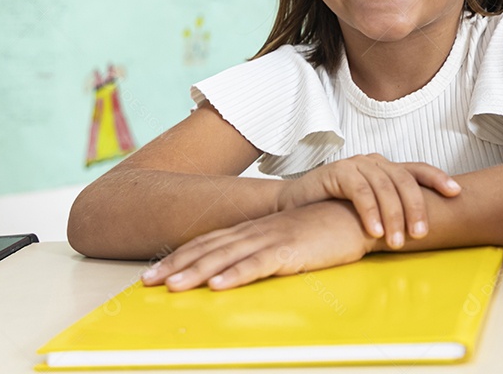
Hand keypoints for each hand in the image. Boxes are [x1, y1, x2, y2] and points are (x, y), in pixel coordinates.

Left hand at [141, 201, 372, 290]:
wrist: (355, 216)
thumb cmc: (323, 230)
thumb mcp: (286, 240)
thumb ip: (263, 251)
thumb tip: (238, 269)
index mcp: (253, 229)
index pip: (208, 242)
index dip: (179, 256)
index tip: (154, 271)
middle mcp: (256, 231)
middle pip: (207, 248)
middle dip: (175, 265)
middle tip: (147, 281)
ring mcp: (271, 239)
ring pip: (226, 257)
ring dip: (196, 271)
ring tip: (172, 287)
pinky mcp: (290, 250)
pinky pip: (258, 264)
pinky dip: (236, 275)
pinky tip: (219, 285)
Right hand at [275, 154, 460, 248]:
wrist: (293, 208)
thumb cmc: (334, 211)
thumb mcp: (369, 211)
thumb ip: (391, 212)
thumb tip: (425, 232)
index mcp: (385, 169)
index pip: (417, 169)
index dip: (438, 178)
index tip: (456, 193)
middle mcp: (373, 162)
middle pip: (403, 180)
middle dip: (415, 207)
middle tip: (421, 234)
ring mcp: (355, 165)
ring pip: (384, 186)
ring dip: (393, 215)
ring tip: (397, 242)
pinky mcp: (336, 172)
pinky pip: (359, 191)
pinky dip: (369, 212)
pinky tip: (374, 231)